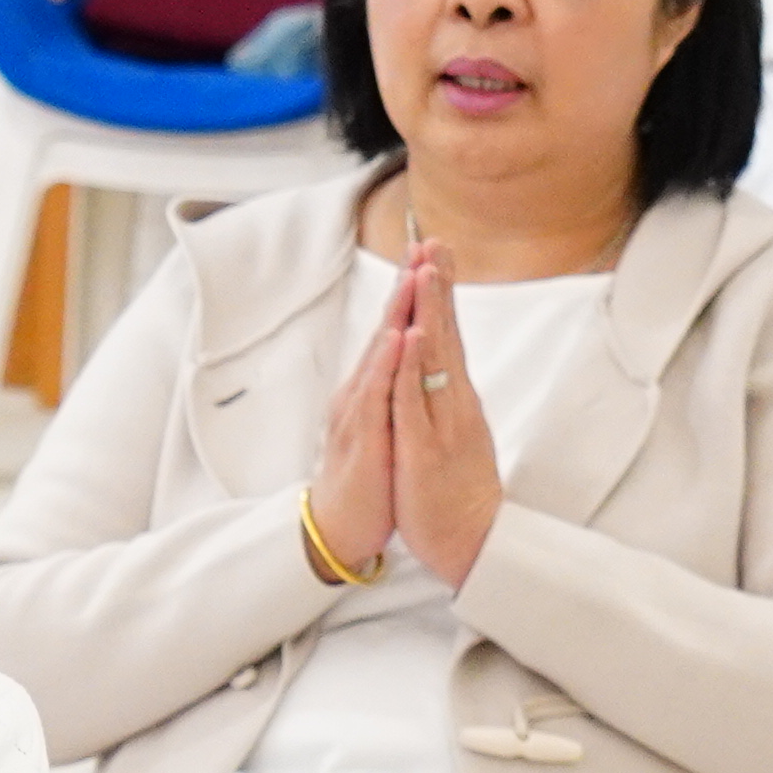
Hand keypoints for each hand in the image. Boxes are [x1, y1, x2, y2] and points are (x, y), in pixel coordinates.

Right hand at [308, 246, 429, 582]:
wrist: (339, 528)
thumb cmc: (367, 479)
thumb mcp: (385, 426)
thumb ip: (395, 391)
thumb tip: (410, 362)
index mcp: (372, 389)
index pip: (396, 332)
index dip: (414, 295)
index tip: (433, 256)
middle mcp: (362, 392)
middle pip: (387, 330)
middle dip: (406, 287)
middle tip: (425, 245)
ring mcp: (359, 413)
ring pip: (381, 354)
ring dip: (398, 313)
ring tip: (415, 276)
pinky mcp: (363, 438)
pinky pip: (377, 396)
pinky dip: (388, 364)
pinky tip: (400, 338)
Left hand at [390, 252, 509, 585]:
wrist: (470, 537)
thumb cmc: (455, 485)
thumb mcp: (449, 430)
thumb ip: (443, 395)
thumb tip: (440, 361)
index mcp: (453, 397)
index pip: (445, 334)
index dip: (439, 293)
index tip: (435, 251)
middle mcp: (452, 402)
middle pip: (444, 334)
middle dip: (437, 287)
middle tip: (435, 242)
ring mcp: (441, 423)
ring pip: (432, 359)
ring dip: (428, 313)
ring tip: (423, 272)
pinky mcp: (426, 448)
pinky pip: (416, 402)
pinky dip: (412, 368)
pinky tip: (410, 338)